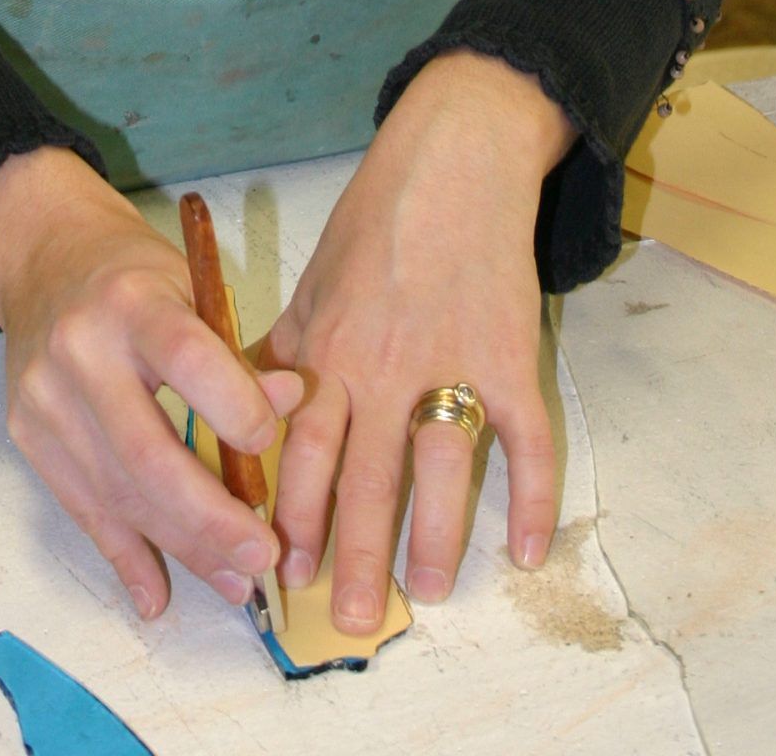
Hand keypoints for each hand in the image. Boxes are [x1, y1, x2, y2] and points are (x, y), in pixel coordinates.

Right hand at [0, 147, 304, 619]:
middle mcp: (80, 350)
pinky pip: (81, 508)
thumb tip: (291, 403)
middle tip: (262, 556)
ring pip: (117, 493)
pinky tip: (155, 595)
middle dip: (210, 517)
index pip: (187, 360)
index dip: (234, 409)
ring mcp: (46, 398)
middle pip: (147, 451)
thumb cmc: (134, 275)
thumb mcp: (189, 285)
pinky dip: (122, 555)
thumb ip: (233, 350)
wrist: (44, 256)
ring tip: (232, 582)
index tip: (269, 447)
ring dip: (180, 548)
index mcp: (132, 301)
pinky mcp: (28, 435)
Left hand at [260, 50, 574, 630]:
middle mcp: (386, 363)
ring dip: (438, 535)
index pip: (306, 447)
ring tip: (432, 593)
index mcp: (331, 347)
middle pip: (368, 473)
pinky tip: (527, 548)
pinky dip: (529, 493)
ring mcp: (453, 360)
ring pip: (443, 465)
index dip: (296, 513)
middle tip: (353, 616)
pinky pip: (525, 436)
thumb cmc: (376, 220)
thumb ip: (287, 348)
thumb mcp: (314, 280)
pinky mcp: (510, 354)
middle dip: (357, 551)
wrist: (454, 158)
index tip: (286, 570)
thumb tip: (245, 406)